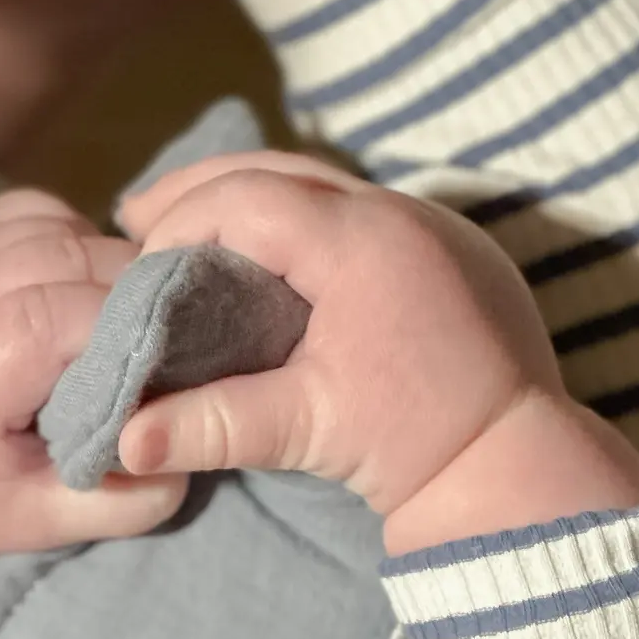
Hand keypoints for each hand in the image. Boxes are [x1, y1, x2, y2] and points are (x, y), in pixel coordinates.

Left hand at [0, 191, 188, 565]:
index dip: (129, 330)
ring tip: (136, 322)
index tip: (175, 363)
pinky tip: (86, 294)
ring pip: (64, 227)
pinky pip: (41, 214)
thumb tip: (196, 452)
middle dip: (139, 295)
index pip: (57, 317)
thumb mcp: (33, 522)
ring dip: (116, 268)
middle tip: (177, 342)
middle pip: (70, 259)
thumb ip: (121, 498)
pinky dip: (81, 246)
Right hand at [115, 154, 638, 550]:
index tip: (135, 265)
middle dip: (203, 189)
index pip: (243, 199)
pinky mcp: (457, 248)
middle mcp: (402, 213)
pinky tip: (277, 252)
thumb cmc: (414, 448)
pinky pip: (366, 209)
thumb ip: (210, 422)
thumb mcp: (306, 430)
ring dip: (257, 198)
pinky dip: (309, 219)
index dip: (178, 223)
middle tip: (137, 214)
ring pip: (325, 184)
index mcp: (362, 242)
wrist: (518, 469)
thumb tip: (120, 440)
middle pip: (280, 170)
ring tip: (196, 224)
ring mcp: (436, 224)